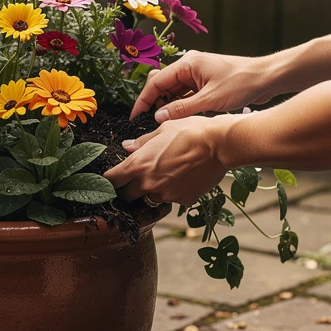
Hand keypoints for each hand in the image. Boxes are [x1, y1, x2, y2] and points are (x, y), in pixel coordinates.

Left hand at [104, 116, 229, 206]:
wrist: (220, 144)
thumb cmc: (190, 131)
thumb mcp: (162, 130)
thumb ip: (142, 143)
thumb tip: (126, 146)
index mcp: (138, 165)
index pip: (112, 180)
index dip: (110, 180)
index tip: (113, 178)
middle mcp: (148, 184)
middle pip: (127, 196)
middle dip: (128, 189)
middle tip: (136, 179)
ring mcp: (166, 195)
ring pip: (150, 198)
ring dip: (153, 190)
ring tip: (167, 174)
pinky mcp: (183, 201)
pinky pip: (172, 199)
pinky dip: (173, 191)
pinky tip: (183, 177)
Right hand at [130, 51, 276, 122]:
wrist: (268, 78)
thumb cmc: (242, 83)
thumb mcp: (210, 100)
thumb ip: (182, 109)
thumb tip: (158, 117)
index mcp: (187, 64)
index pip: (155, 82)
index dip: (143, 100)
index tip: (134, 117)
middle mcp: (189, 66)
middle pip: (162, 86)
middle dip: (155, 104)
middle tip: (151, 124)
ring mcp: (197, 74)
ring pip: (174, 92)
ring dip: (169, 107)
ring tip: (165, 124)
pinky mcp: (205, 83)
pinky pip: (186, 95)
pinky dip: (182, 106)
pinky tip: (180, 119)